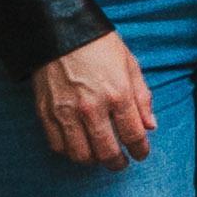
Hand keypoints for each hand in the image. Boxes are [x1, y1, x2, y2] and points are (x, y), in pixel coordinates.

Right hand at [31, 33, 151, 165]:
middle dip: (117, 163)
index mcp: (118, 95)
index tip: (141, 155)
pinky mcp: (46, 112)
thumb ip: (142, 98)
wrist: (60, 33)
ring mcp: (66, 112)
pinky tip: (78, 146)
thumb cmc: (100, 46)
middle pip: (107, 151)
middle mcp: (92, 108)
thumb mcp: (130, 65)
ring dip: (92, 160)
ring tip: (99, 157)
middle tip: (120, 163)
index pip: (133, 135)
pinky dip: (69, 151)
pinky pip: (57, 145)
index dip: (140, 150)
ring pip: (80, 154)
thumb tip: (150, 126)